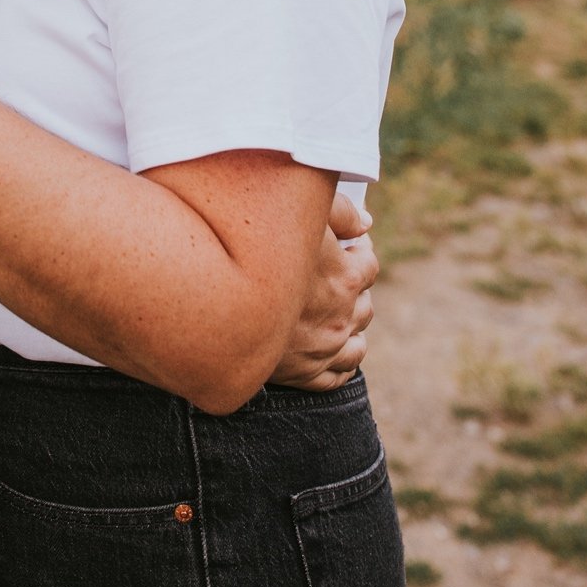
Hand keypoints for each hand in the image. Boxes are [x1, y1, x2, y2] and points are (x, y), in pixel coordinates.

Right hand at [266, 190, 376, 390]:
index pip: (369, 265)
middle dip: (354, 288)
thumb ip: (341, 212)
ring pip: (356, 343)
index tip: (348, 243)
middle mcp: (341, 319)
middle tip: (335, 274)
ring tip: (335, 311)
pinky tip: (330, 347)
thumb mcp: (299, 213)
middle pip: (365, 305)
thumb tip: (366, 223)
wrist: (217, 299)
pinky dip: (340, 362)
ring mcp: (324, 350)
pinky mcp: (305, 374)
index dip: (361, 249)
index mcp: (345, 279)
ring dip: (350, 325)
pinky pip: (337, 375)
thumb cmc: (255, 247)